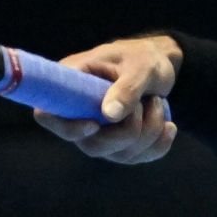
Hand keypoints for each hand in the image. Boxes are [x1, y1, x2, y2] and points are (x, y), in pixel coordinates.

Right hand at [32, 34, 180, 164]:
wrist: (162, 66)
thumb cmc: (144, 58)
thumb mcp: (140, 66)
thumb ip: (126, 88)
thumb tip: (107, 115)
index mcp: (71, 84)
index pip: (47, 115)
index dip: (66, 127)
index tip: (95, 125)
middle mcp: (79, 113)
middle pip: (90, 145)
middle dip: (128, 131)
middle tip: (147, 101)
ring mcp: (98, 133)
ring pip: (118, 154)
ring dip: (149, 131)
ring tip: (157, 102)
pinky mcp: (118, 144)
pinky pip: (136, 158)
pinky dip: (158, 145)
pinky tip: (169, 126)